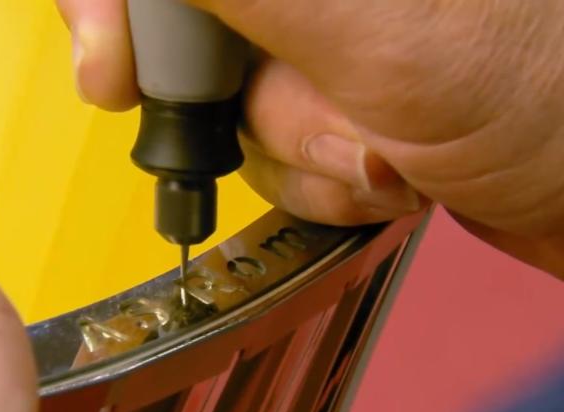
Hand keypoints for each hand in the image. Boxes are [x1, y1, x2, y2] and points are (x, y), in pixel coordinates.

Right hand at [57, 0, 563, 278]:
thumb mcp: (373, 26)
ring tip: (379, 149)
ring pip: (229, 101)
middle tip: (299, 113)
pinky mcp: (331, 97)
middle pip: (183, 26)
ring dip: (292, 146)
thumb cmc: (538, 89)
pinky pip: (268, 147)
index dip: (114, 5)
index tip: (109, 65)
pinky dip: (313, 177)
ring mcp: (319, 36)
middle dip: (217, 94)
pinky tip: (384, 171)